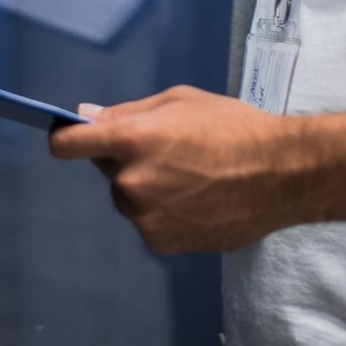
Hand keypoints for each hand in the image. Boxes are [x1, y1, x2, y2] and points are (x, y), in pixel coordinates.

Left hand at [50, 85, 307, 253]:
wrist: (280, 174)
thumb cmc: (232, 126)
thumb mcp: (177, 101)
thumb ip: (126, 112)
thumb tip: (85, 116)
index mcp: (130, 140)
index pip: (67, 145)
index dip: (64, 139)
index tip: (67, 138)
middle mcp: (130, 182)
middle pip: (106, 168)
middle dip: (124, 157)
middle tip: (167, 149)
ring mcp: (145, 218)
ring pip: (128, 196)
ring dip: (144, 186)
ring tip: (189, 175)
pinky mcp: (161, 243)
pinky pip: (148, 220)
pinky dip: (163, 211)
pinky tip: (196, 199)